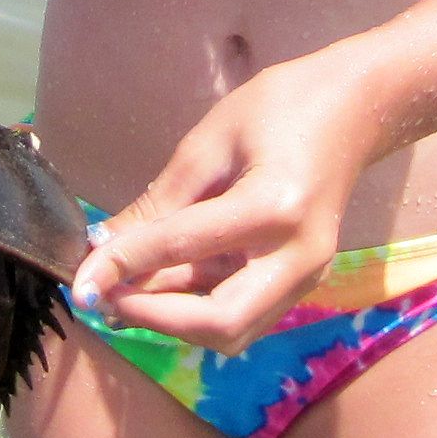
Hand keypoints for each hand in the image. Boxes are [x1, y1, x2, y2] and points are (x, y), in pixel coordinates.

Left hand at [72, 55, 383, 355]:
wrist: (356, 110)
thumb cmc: (281, 107)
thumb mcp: (209, 142)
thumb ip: (159, 202)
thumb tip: (106, 246)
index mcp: (274, 206)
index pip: (184, 248)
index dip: (123, 265)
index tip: (80, 280)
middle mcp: (298, 255)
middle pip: (220, 321)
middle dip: (154, 318)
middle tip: (106, 298)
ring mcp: (308, 276)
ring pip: (233, 330)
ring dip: (173, 320)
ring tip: (127, 291)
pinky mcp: (305, 283)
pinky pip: (245, 314)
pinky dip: (198, 310)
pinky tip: (164, 285)